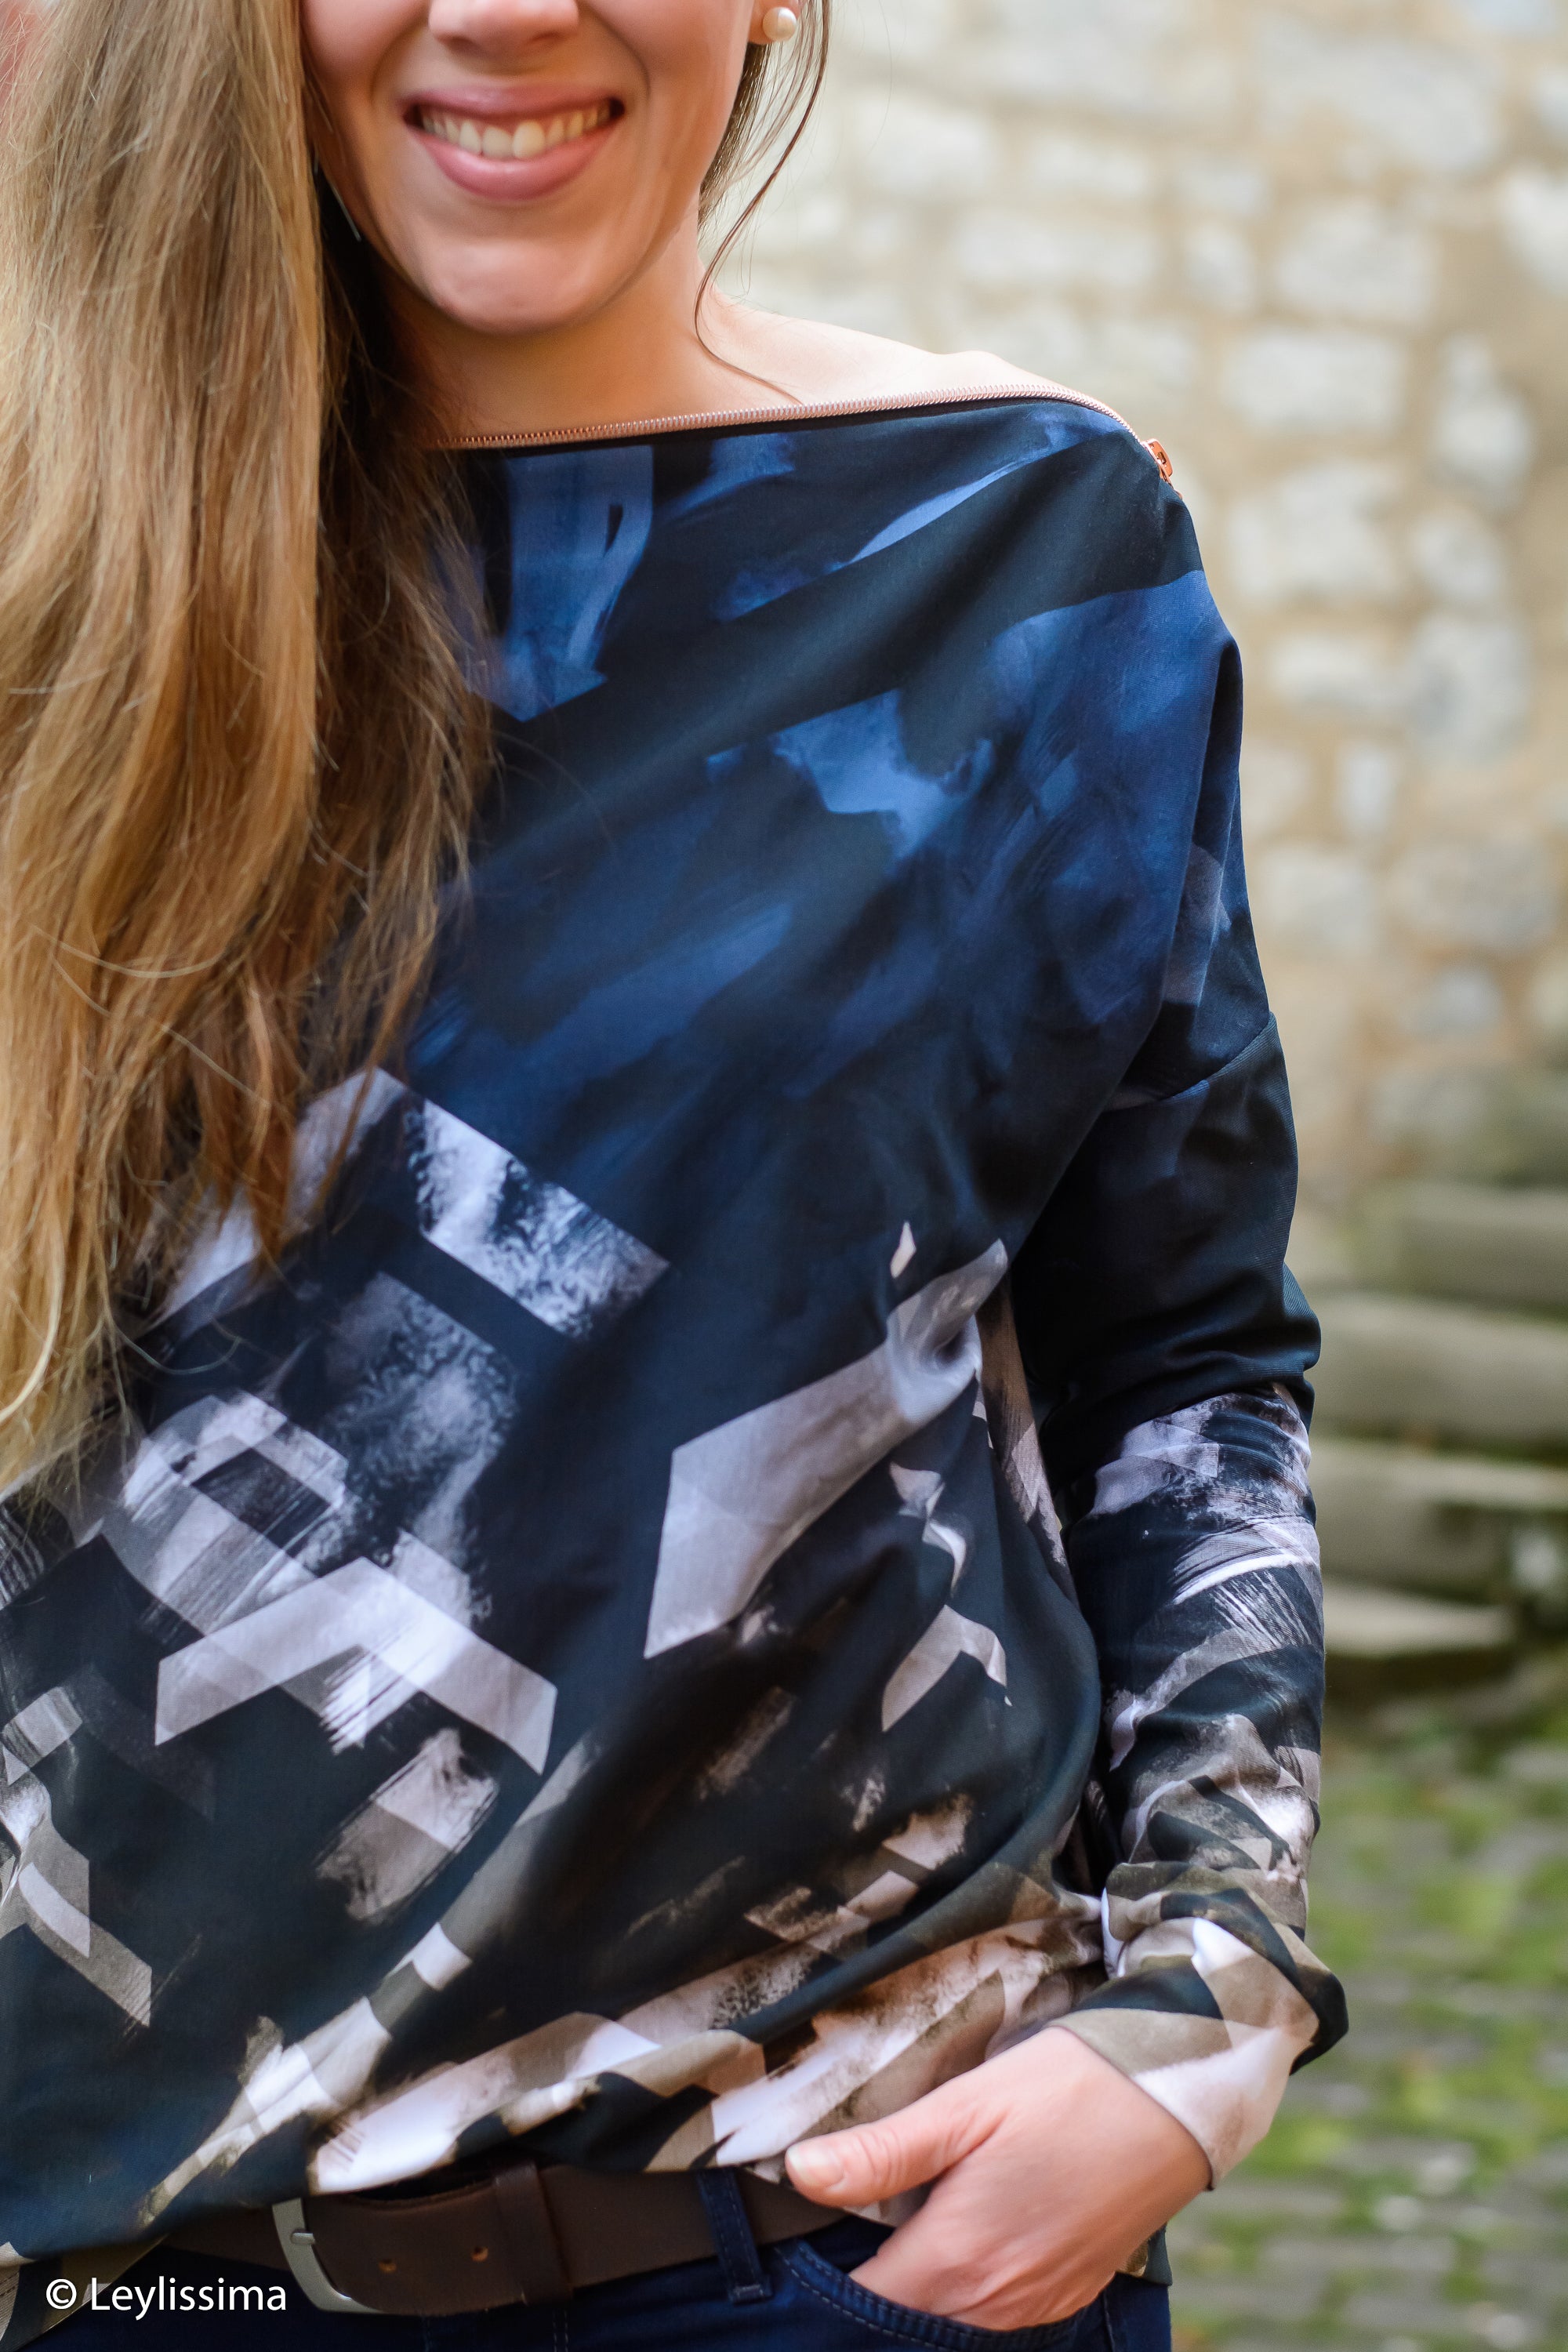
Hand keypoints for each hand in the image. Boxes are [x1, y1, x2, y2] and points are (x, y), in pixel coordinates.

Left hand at [785, 2025, 1210, 2330]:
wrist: (1174, 2098)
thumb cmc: (1066, 2089)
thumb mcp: (966, 2105)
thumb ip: (882, 2152)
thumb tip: (799, 2173)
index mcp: (958, 2257)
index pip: (865, 2302)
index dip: (830, 2275)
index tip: (810, 2239)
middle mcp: (997, 2302)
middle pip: (905, 2322)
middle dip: (873, 2289)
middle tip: (855, 2231)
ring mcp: (1039, 2306)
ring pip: (951, 2326)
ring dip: (920, 2294)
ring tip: (902, 2232)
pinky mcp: (1068, 2296)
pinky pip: (996, 2320)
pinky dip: (967, 2297)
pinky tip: (960, 2246)